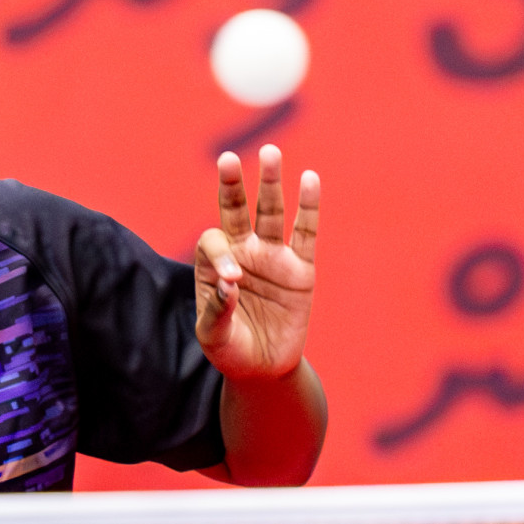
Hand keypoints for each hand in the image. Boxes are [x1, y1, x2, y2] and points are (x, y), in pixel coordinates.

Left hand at [195, 144, 318, 380]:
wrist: (264, 370)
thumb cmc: (231, 351)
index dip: (221, 254)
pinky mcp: (301, 269)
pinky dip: (309, 207)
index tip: (234, 280)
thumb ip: (217, 311)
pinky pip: (306, 233)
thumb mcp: (214, 337)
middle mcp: (242, 253)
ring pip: (271, 213)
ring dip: (271, 185)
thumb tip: (230, 282)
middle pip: (235, 211)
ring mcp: (272, 258)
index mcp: (214, 265)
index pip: (213, 241)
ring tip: (270, 153)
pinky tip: (309, 179)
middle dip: (232, 186)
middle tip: (228, 158)